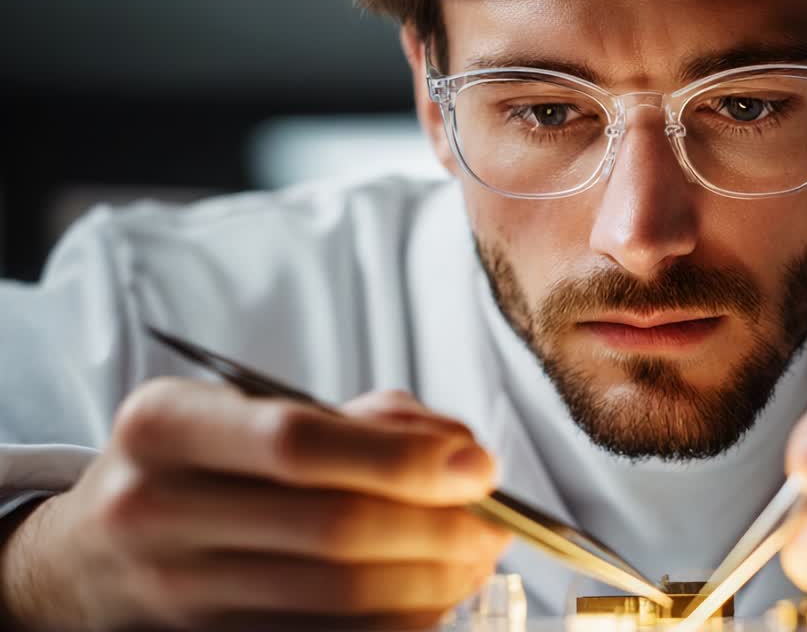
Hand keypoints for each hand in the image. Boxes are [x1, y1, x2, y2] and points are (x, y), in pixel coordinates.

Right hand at [0, 381, 510, 630]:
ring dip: (434, 582)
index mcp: (166, 425)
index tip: (478, 467)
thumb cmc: (202, 465)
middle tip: (494, 521)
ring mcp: (174, 593)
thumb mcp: (254, 412)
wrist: (96, 554)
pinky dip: (400, 620)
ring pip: (340, 599)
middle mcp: (153, 510)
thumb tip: (461, 454)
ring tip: (476, 557)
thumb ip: (365, 421)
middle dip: (439, 528)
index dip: (403, 459)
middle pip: (332, 530)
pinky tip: (433, 594)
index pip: (298, 443)